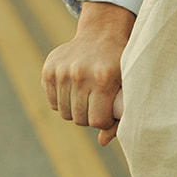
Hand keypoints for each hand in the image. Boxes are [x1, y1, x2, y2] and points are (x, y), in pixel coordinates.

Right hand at [41, 1, 135, 144]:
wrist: (102, 34)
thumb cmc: (120, 65)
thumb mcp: (127, 87)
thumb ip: (120, 116)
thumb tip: (102, 142)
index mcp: (102, 79)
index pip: (96, 121)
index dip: (103, 122)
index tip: (108, 114)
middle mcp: (80, 74)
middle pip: (79, 118)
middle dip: (90, 118)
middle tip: (97, 106)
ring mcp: (62, 71)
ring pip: (64, 112)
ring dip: (76, 111)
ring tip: (87, 99)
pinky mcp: (49, 69)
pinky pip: (53, 102)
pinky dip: (63, 102)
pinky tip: (74, 92)